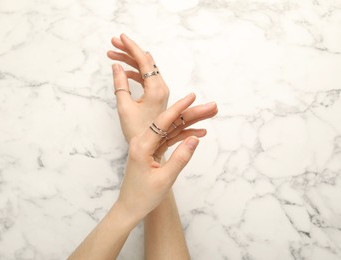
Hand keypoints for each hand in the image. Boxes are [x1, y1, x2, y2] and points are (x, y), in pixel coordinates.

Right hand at [108, 34, 168, 141]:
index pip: (144, 60)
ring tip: (112, 55)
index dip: (131, 47)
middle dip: (129, 51)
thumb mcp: (124, 107)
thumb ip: (120, 84)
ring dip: (130, 61)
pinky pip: (146, 78)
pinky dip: (134, 72)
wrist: (150, 146)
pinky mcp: (157, 96)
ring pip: (145, 69)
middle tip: (113, 44)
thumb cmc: (138, 131)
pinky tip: (123, 71)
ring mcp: (160, 92)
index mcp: (156, 89)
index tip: (121, 37)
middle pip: (145, 62)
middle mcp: (161, 88)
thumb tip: (116, 66)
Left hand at [117, 93, 207, 219]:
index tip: (192, 96)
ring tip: (209, 115)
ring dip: (190, 123)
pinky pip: (169, 139)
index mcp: (142, 146)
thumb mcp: (165, 179)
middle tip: (211, 107)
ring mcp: (147, 146)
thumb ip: (181, 158)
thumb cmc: (143, 196)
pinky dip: (183, 136)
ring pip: (171, 129)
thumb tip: (195, 139)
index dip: (179, 107)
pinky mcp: (151, 151)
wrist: (130, 207)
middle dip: (191, 113)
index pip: (162, 121)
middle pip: (169, 122)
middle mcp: (143, 142)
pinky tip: (199, 132)